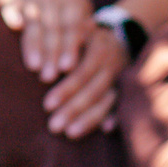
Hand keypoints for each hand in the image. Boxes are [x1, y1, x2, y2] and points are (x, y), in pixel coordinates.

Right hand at [0, 0, 94, 81]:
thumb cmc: (60, 17)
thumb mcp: (76, 22)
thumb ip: (83, 39)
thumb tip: (91, 60)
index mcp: (76, 4)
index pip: (74, 28)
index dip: (70, 48)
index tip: (67, 68)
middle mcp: (55, 0)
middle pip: (54, 28)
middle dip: (51, 53)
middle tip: (49, 76)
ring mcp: (33, 0)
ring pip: (34, 23)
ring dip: (34, 45)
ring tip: (34, 67)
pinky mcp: (11, 0)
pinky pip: (12, 8)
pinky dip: (14, 16)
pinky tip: (16, 26)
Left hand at [43, 23, 127, 137]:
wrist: (117, 37)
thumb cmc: (85, 37)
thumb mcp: (74, 33)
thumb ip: (60, 49)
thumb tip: (40, 69)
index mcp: (99, 48)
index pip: (82, 72)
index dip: (66, 90)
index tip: (46, 105)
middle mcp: (113, 63)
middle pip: (94, 90)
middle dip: (74, 109)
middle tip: (53, 127)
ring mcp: (122, 77)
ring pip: (108, 101)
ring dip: (90, 119)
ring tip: (70, 133)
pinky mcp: (127, 88)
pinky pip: (122, 105)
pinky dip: (115, 117)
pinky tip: (105, 130)